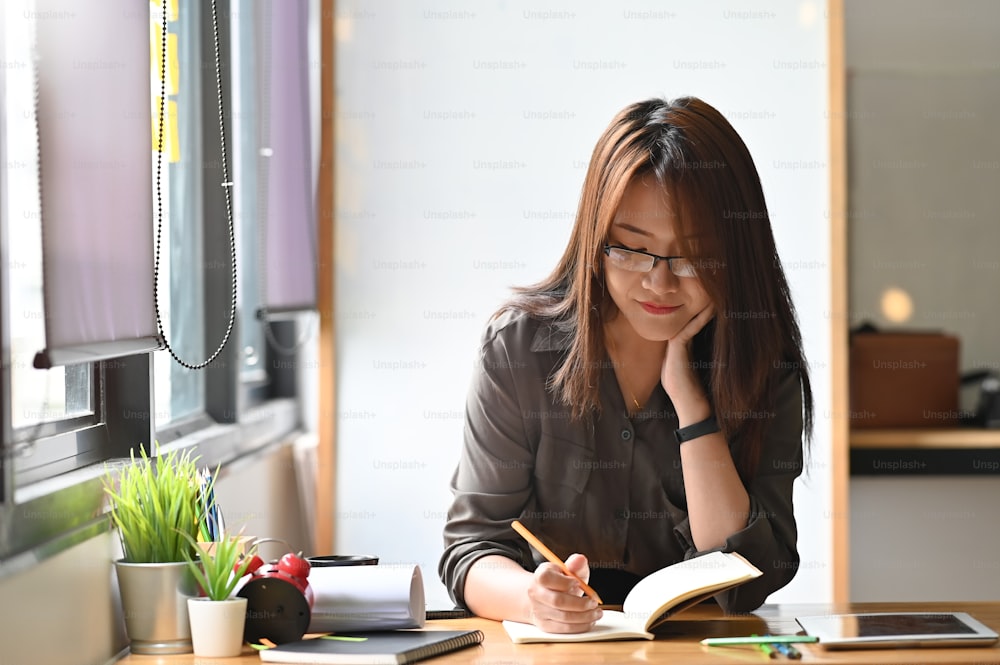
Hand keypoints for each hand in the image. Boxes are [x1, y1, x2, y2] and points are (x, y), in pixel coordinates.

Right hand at [526, 553, 601, 632]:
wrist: (543, 597)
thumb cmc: (559, 582)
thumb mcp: (568, 569)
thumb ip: (576, 564)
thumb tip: (580, 560)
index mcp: (540, 576)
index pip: (547, 578)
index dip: (565, 582)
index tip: (578, 583)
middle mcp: (536, 594)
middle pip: (557, 601)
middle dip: (580, 603)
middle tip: (593, 602)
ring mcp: (539, 611)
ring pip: (564, 617)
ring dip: (585, 616)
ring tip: (596, 612)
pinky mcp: (545, 625)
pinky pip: (565, 629)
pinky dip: (581, 626)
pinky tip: (590, 620)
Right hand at [661, 303, 714, 419]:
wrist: (687, 401)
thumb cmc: (689, 390)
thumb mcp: (688, 370)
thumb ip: (689, 358)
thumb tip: (704, 350)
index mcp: (680, 349)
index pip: (687, 326)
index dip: (696, 313)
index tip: (708, 301)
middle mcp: (676, 344)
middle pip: (685, 320)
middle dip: (696, 306)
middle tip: (708, 290)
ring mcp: (675, 345)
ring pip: (686, 321)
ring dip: (699, 308)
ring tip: (709, 294)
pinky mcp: (677, 348)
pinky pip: (689, 329)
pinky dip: (699, 318)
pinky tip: (709, 309)